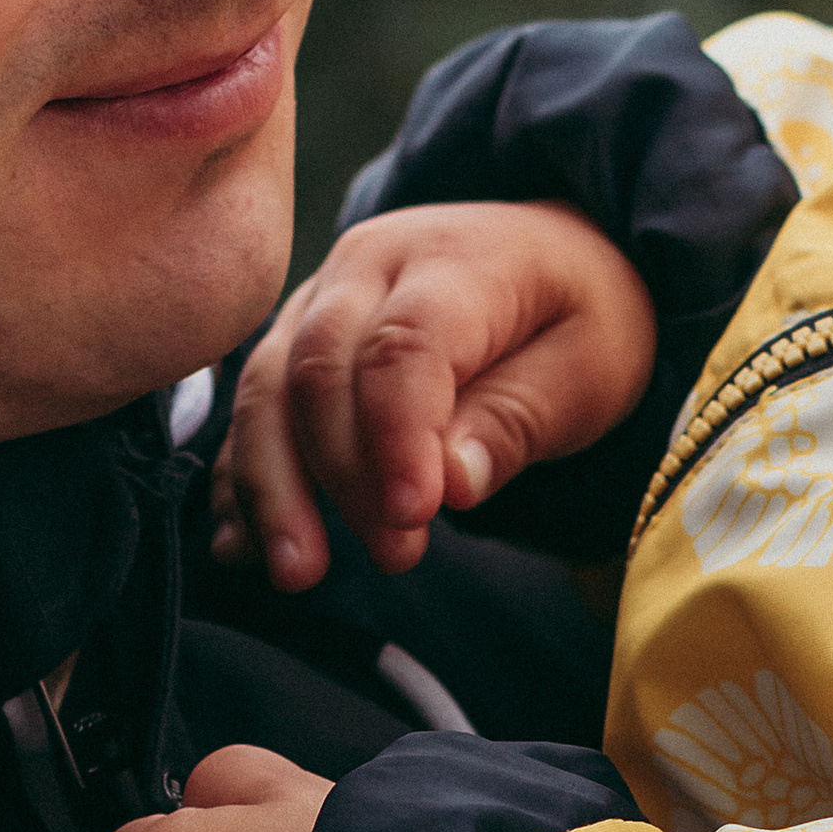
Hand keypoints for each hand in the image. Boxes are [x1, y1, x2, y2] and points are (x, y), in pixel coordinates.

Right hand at [213, 199, 654, 586]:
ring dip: (273, 486)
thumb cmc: (577, 318)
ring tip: (297, 571)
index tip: (412, 516)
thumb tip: (450, 484)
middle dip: (341, 475)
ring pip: (267, 390)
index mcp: (454, 260)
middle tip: (395, 555)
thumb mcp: (591, 366)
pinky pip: (251, 413)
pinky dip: (242, 481)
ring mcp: (318, 301)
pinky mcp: (292, 343)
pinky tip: (242, 547)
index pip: (403, 347)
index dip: (397, 436)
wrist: (548, 262)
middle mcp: (368, 266)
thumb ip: (519, 418)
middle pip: (319, 370)